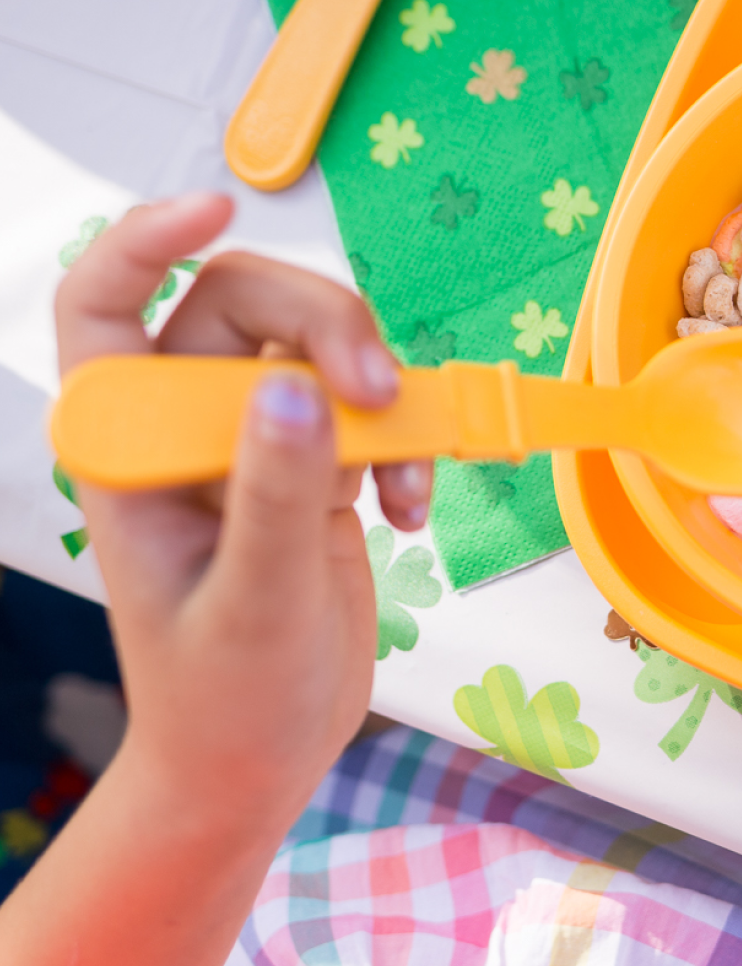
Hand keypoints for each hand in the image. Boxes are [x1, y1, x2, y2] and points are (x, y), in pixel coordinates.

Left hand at [54, 191, 430, 820]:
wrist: (262, 759)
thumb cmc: (224, 698)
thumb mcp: (250, 603)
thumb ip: (273, 493)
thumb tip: (299, 388)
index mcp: (131, 449)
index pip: (105, 306)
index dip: (145, 241)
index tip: (220, 206)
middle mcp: (186, 428)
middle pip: (247, 306)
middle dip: (325, 329)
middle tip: (381, 394)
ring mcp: (253, 442)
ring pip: (318, 348)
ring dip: (380, 394)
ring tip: (411, 480)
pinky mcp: (314, 466)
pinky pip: (368, 411)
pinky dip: (407, 448)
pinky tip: (413, 513)